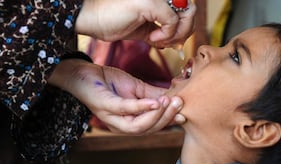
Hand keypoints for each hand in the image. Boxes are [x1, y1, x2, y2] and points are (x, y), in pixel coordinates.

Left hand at [48, 59, 185, 133]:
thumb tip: (177, 96)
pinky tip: (155, 102)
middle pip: (148, 130)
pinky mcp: (104, 106)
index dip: (170, 121)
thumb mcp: (137, 88)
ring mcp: (111, 118)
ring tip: (170, 102)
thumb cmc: (109, 82)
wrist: (83, 72)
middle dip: (166, 118)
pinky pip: (125, 109)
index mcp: (130, 122)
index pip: (153, 127)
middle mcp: (120, 125)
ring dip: (157, 115)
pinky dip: (141, 107)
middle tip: (180, 103)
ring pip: (138, 126)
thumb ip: (155, 95)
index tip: (185, 113)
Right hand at [76, 0, 195, 46]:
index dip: (184, 26)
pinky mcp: (151, 2)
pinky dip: (167, 34)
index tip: (170, 41)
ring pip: (187, 13)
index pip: (186, 7)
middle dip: (185, 31)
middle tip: (169, 43)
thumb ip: (161, 31)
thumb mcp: (143, 29)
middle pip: (191, 9)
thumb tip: (176, 40)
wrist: (90, 18)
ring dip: (177, 33)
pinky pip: (173, 21)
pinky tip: (152, 38)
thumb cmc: (111, 22)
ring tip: (160, 40)